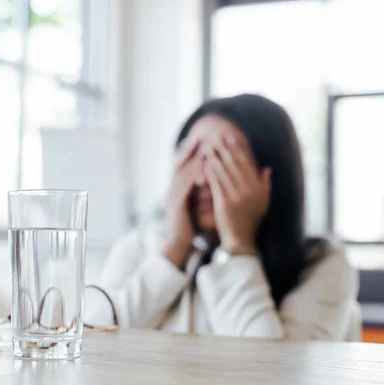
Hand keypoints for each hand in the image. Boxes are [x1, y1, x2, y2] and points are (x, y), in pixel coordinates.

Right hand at [162, 137, 202, 266]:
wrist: (178, 245)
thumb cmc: (190, 227)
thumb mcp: (196, 205)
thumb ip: (201, 191)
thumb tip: (213, 178)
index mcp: (176, 188)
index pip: (181, 163)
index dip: (190, 150)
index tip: (202, 139)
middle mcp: (171, 188)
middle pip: (180, 162)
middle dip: (192, 149)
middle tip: (205, 137)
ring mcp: (172, 195)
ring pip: (184, 170)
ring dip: (197, 159)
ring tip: (209, 150)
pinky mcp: (176, 203)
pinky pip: (186, 185)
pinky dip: (196, 176)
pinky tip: (207, 172)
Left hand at [205, 138, 270, 249]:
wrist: (240, 240)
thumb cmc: (249, 221)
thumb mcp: (263, 203)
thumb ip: (265, 184)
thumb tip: (267, 168)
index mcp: (259, 189)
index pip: (247, 164)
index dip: (238, 150)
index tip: (231, 139)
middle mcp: (250, 191)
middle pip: (236, 165)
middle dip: (226, 149)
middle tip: (217, 137)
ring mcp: (238, 197)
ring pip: (225, 171)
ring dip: (215, 157)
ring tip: (208, 147)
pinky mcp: (225, 203)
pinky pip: (216, 183)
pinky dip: (210, 171)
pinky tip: (204, 163)